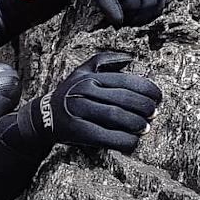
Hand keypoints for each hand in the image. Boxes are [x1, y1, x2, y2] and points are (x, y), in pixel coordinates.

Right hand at [17, 52, 161, 153]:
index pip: (128, 81)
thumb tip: (131, 57)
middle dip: (146, 108)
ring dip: (137, 124)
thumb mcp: (80, 72)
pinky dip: (124, 141)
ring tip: (145, 128)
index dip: (149, 90)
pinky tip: (132, 142)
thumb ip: (103, 60)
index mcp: (89, 77)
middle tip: (154, 115)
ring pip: (117, 116)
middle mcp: (83, 91)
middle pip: (125, 99)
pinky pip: (107, 137)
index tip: (157, 99)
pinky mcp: (76, 130)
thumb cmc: (68, 95)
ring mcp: (78, 110)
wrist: (41, 118)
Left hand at [67, 0, 164, 27]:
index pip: (133, 7)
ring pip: (158, 2)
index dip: (126, 19)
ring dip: (148, 16)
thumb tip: (119, 23)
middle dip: (138, 19)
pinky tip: (143, 15)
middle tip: (126, 23)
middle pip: (149, 5)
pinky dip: (154, 9)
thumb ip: (107, 7)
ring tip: (133, 20)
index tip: (117, 24)